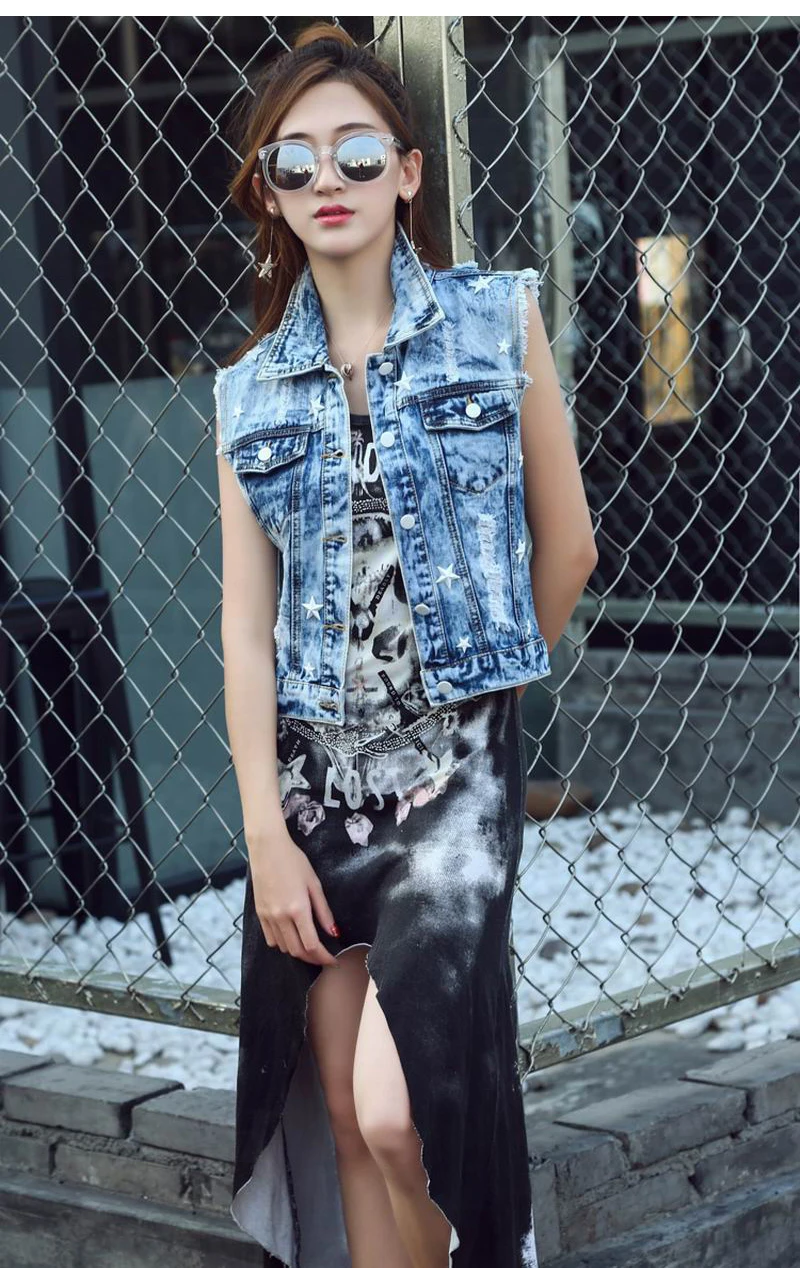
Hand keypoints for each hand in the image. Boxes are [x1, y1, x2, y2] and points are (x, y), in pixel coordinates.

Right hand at [249, 829, 340, 966]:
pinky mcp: (259, 914)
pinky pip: (271, 939)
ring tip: (310, 947)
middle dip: (313, 959)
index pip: (312, 945)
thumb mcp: (314, 884)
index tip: (333, 961)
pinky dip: (282, 944)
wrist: (267, 848)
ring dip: (298, 952)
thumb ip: (324, 911)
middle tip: (324, 957)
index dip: (324, 957)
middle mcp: (281, 917)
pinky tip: (291, 937)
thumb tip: (334, 932)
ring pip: (283, 948)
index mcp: (298, 909)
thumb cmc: (294, 861)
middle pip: (297, 951)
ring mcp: (268, 917)